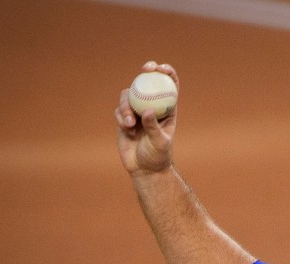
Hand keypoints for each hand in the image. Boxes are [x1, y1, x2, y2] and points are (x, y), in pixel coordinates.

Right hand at [115, 61, 177, 175]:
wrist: (144, 168)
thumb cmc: (158, 156)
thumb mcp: (160, 142)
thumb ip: (153, 127)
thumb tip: (148, 111)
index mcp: (167, 109)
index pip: (170, 86)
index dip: (167, 72)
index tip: (161, 68)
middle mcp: (152, 106)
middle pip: (148, 83)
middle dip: (146, 71)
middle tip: (145, 69)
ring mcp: (137, 112)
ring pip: (129, 96)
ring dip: (127, 106)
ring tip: (130, 123)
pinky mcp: (124, 119)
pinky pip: (119, 111)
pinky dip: (122, 118)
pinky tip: (127, 129)